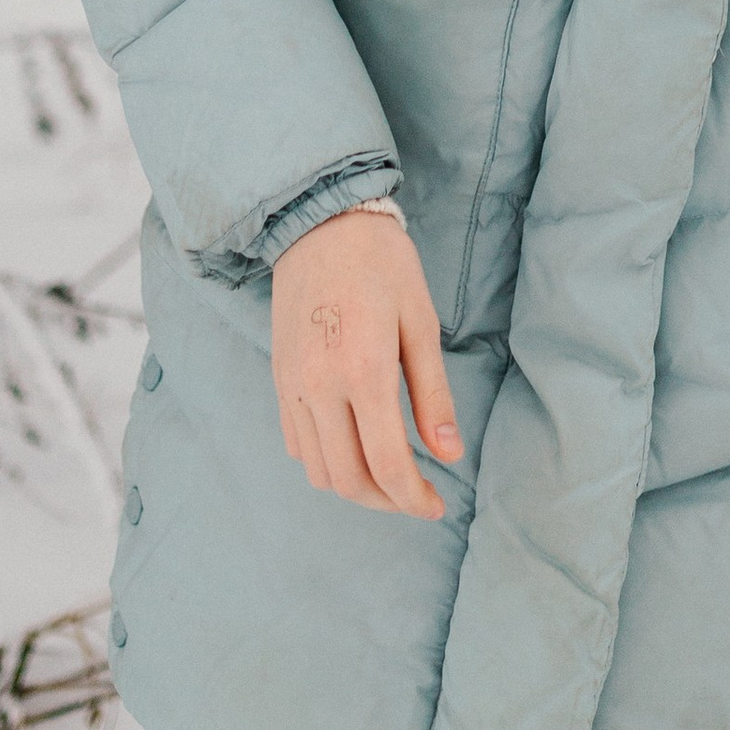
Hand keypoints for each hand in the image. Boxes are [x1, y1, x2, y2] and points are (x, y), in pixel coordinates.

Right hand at [270, 207, 461, 520]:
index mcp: (363, 370)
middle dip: (388, 502)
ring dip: (356, 487)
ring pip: (320, 471)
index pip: (387, 464)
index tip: (436, 506)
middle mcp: (320, 386)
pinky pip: (298, 445)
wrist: (319, 223)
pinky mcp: (279, 381)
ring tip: (390, 477)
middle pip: (349, 480)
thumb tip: (450, 454)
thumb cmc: (382, 264)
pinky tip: (356, 447)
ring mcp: (293, 387)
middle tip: (418, 498)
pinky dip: (328, 462)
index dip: (414, 498)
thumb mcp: (421, 320)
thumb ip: (433, 393)